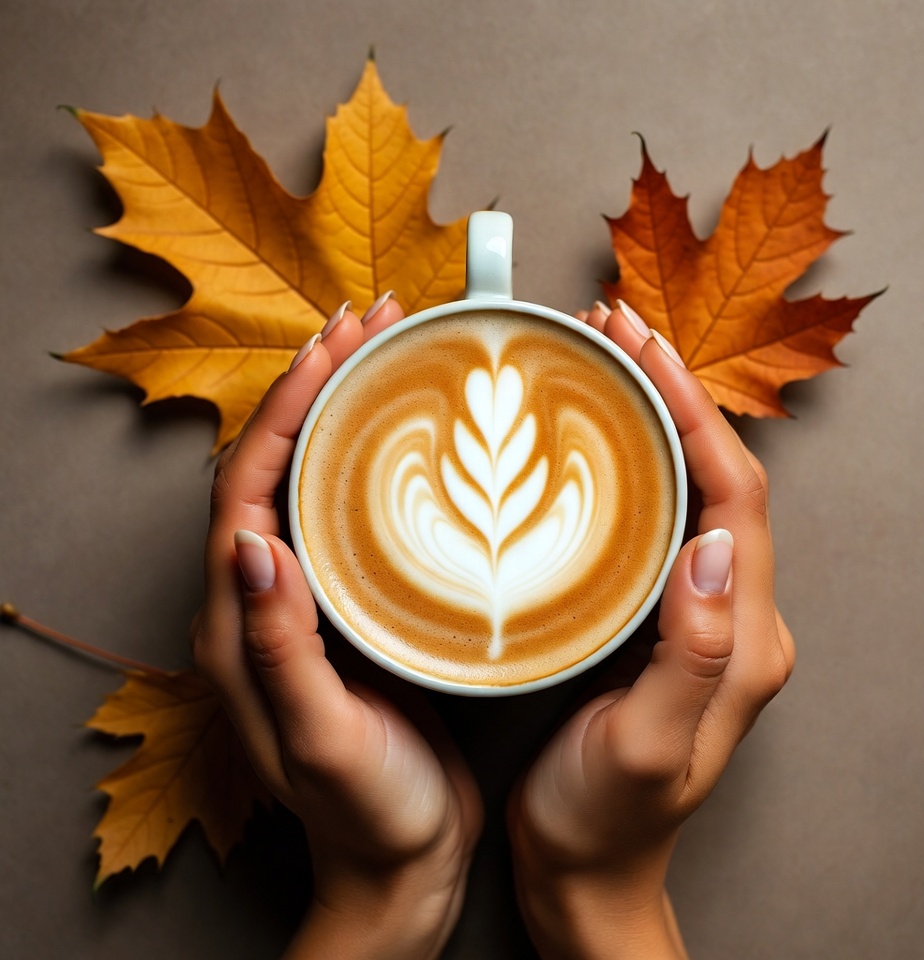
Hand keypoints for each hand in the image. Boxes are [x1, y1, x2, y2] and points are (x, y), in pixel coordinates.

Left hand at [191, 297, 482, 959]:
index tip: (338, 342)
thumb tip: (251, 539)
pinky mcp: (360, 607)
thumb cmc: (368, 812)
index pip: (249, 483)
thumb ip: (279, 644)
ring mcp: (315, 598)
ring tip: (394, 352)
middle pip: (281, 462)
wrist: (401, 864)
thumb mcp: (321, 737)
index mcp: (240, 619)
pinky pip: (360, 512)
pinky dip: (384, 459)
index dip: (287, 404)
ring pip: (321, 478)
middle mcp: (268, 597)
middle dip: (319, 381)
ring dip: (350, 408)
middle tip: (373, 319)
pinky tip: (421, 438)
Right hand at [508, 301, 795, 958]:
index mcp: (743, 636)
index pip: (735, 495)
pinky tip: (583, 442)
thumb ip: (692, 654)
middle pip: (715, 474)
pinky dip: (624, 464)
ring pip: (683, 488)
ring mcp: (692, 613)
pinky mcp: (652, 618)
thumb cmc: (606, 822)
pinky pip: (650, 519)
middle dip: (671, 390)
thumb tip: (715, 545)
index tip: (643, 347)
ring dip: (648, 416)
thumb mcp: (644, 749)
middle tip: (615, 327)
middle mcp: (731, 614)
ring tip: (599, 360)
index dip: (693, 411)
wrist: (586, 873)